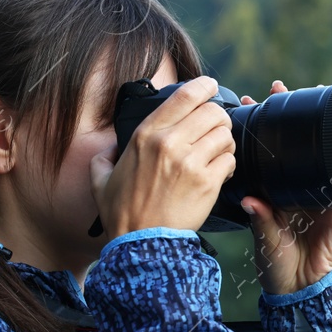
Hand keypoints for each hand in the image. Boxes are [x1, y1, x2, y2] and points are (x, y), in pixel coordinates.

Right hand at [91, 75, 235, 237]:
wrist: (141, 245)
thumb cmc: (122, 213)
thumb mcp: (101, 179)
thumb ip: (104, 157)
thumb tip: (109, 149)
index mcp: (146, 134)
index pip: (184, 95)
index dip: (205, 86)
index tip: (212, 87)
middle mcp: (169, 143)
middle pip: (213, 111)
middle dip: (220, 119)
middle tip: (216, 130)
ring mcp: (189, 162)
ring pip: (225, 135)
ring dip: (226, 142)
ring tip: (217, 154)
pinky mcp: (206, 182)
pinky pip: (230, 160)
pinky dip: (229, 165)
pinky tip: (220, 173)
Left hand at [238, 80, 331, 296]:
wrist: (302, 289)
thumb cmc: (276, 264)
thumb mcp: (264, 238)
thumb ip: (261, 218)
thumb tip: (250, 199)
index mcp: (273, 192)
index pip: (265, 152)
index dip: (259, 128)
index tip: (248, 102)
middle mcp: (294, 188)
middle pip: (292, 144)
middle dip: (287, 114)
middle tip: (280, 87)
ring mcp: (317, 194)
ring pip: (318, 154)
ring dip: (316, 128)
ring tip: (314, 99)